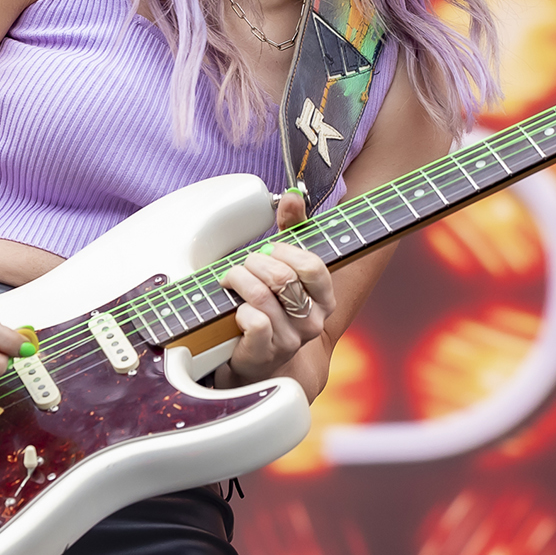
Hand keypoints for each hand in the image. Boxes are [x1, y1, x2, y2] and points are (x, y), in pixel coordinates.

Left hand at [216, 189, 334, 385]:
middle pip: (283, 279)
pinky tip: (234, 308)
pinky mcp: (266, 353)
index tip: (270, 248)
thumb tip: (292, 196)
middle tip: (243, 264)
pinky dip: (239, 309)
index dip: (286, 251)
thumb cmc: (273, 306)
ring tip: (231, 279)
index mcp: (324, 298)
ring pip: (262, 298)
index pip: (313, 267)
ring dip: (239, 280)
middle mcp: (312, 321)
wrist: (259, 358)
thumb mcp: (286, 265)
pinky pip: (254, 322)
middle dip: (255, 263)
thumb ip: (293, 229)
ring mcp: (291, 340)